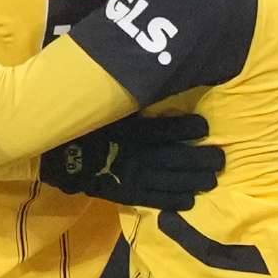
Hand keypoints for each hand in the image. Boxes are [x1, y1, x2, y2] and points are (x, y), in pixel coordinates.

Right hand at [39, 114, 224, 210]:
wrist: (57, 154)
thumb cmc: (85, 123)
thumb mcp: (106, 104)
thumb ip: (128, 96)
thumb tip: (151, 77)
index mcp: (130, 130)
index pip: (164, 129)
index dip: (187, 128)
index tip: (205, 126)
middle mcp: (135, 153)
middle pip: (175, 157)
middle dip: (200, 159)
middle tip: (220, 159)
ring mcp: (132, 176)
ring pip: (170, 180)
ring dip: (193, 180)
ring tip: (211, 179)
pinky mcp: (126, 193)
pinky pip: (153, 199)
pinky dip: (172, 200)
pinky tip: (189, 200)